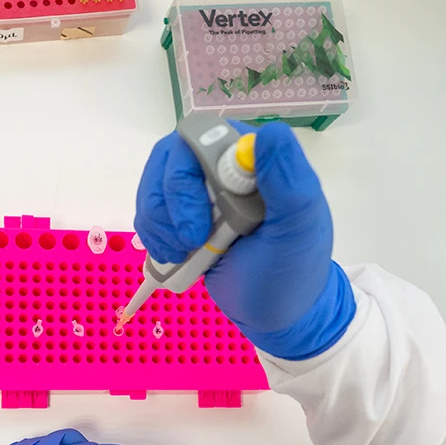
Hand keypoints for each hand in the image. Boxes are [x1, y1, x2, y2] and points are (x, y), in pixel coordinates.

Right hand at [133, 121, 354, 359]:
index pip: (206, 138)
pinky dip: (153, 234)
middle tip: (191, 241)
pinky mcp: (179, 213)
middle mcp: (223, 163)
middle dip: (172, 204)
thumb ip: (287, 181)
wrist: (273, 310)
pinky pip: (148, 208)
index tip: (202, 221)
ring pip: (154, 182)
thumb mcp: (298, 228)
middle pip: (172, 158)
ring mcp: (198, 188)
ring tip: (183, 252)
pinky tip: (174, 254)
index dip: (191, 175)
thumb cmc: (291, 270)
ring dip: (159, 222)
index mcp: (255, 156)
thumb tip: (269, 133)